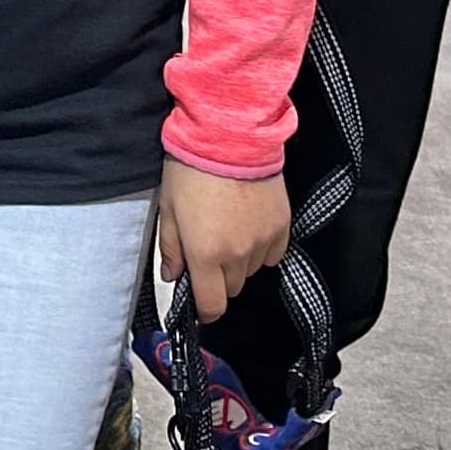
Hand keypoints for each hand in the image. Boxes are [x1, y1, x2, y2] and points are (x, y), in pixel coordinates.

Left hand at [157, 158, 293, 322]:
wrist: (229, 138)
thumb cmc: (192, 170)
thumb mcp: (169, 209)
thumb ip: (171, 249)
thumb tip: (172, 276)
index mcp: (205, 254)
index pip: (212, 305)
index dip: (205, 310)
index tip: (201, 305)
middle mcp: (237, 254)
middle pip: (232, 288)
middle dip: (218, 277)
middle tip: (209, 249)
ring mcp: (263, 241)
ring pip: (252, 271)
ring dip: (240, 261)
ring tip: (229, 230)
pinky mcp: (282, 227)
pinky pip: (273, 254)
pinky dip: (261, 248)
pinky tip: (249, 226)